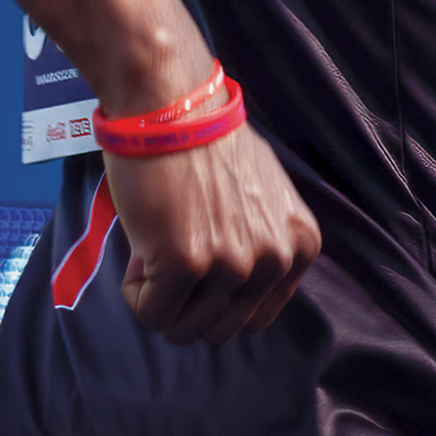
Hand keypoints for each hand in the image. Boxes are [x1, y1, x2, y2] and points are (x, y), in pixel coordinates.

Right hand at [108, 122, 319, 343]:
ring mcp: (233, 265)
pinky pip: (153, 313)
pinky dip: (136, 293)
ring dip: (159, 300)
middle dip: (185, 304)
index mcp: (300, 247)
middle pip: (219, 330)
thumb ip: (261, 242)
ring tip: (152, 251)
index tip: (195, 266)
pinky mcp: (186, 263)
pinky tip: (138, 252)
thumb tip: (231, 287)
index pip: (254, 318)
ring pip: (185, 329)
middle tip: (166, 260)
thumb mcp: (263, 195)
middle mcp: (274, 261)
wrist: (171, 105)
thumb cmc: (206, 141)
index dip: (214, 298)